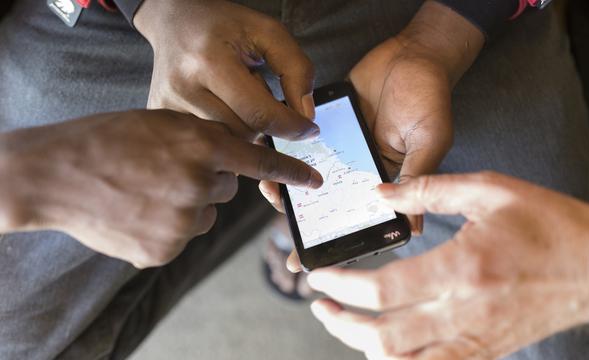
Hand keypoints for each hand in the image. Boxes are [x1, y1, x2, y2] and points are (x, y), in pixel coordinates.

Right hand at [0, 110, 321, 267]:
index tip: (314, 181)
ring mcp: (182, 222)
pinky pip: (181, 237)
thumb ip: (204, 141)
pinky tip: (139, 212)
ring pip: (204, 215)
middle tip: (168, 170)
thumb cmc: (108, 140)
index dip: (291, 171)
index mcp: (201, 145)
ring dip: (186, 205)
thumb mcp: (163, 123)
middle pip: (226, 189)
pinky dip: (166, 228)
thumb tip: (231, 166)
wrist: (57, 175)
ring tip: (146, 191)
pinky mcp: (165, 250)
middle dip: (206, 180)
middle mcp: (199, 185)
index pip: (260, 161)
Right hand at [134, 0, 317, 139]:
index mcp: (210, 62)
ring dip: (244, 126)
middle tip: (256, 90)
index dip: (292, 127)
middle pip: (245, 131)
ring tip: (235, 97)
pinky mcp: (161, 116)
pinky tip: (220, 106)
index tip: (309, 129)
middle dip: (264, 121)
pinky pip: (207, 140)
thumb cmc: (221, 24)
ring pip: (228, 140)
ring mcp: (168, 105)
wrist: (173, 18)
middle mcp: (184, 87)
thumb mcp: (267, 32)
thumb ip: (296, 69)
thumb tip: (306, 115)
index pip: (261, 114)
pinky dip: (223, 129)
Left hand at [258, 1, 483, 268]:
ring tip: (271, 186)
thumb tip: (412, 226)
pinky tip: (271, 152)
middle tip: (281, 215)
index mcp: (383, 181)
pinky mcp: (327, 121)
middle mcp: (358, 168)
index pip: (354, 217)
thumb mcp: (428, 142)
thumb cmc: (429, 98)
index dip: (332, 238)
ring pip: (308, 171)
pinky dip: (286, 146)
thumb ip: (417, 179)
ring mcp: (340, 146)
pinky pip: (301, 138)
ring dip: (288, 181)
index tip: (306, 262)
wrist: (414, 52)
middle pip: (324, 199)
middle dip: (301, 213)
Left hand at [307, 172, 588, 358]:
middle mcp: (465, 312)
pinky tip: (386, 348)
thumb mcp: (490, 189)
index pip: (384, 290)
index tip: (318, 277)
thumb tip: (380, 192)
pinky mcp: (488, 352)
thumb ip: (428, 188)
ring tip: (344, 326)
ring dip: (364, 349)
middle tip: (318, 304)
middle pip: (384, 337)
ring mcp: (477, 339)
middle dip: (341, 324)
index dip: (342, 286)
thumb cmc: (548, 223)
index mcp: (462, 268)